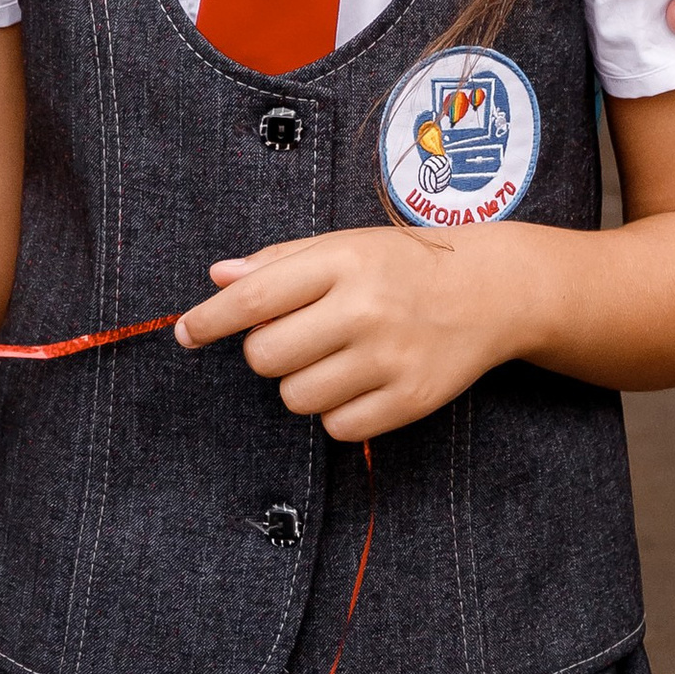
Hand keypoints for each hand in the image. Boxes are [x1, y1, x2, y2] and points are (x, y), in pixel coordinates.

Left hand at [175, 222, 543, 442]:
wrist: (489, 290)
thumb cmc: (402, 265)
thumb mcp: (343, 245)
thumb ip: (279, 261)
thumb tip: (218, 279)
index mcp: (343, 261)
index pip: (254, 298)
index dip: (210, 320)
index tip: (185, 333)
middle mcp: (365, 308)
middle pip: (266, 356)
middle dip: (266, 352)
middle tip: (296, 336)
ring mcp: (390, 358)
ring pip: (297, 397)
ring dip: (301, 383)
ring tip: (334, 357)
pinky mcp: (411, 400)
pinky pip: (337, 427)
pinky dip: (336, 411)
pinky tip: (358, 382)